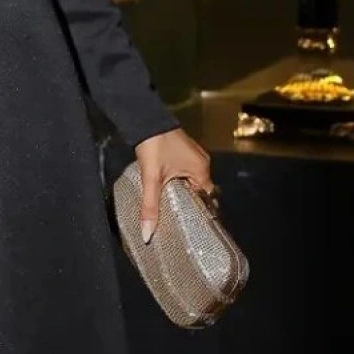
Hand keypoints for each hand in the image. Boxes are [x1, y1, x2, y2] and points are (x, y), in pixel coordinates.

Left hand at [134, 126, 212, 244]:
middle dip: (190, 204)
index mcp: (202, 170)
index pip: (208, 198)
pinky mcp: (184, 151)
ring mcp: (194, 156)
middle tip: (179, 221)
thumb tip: (147, 234)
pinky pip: (186, 172)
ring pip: (192, 181)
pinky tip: (168, 189)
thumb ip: (150, 206)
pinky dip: (179, 181)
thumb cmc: (154, 147)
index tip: (192, 226)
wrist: (146, 119)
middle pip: (200, 190)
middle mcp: (203, 163)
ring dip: (184, 192)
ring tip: (173, 209)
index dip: (200, 212)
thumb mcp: (152, 179)